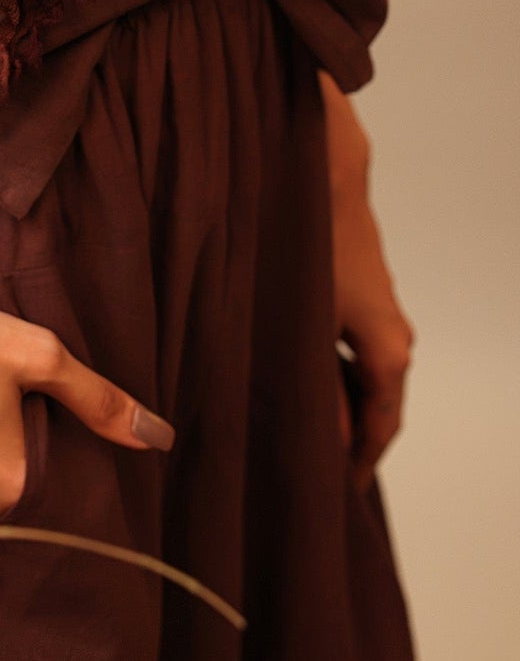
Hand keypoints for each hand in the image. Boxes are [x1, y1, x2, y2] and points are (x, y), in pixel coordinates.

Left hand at [319, 72, 416, 493]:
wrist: (319, 166)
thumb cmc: (305, 245)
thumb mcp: (302, 332)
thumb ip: (309, 393)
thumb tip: (318, 445)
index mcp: (388, 349)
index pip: (382, 424)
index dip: (358, 463)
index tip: (335, 494)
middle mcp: (387, 329)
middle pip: (368, 398)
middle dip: (338, 432)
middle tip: (298, 464)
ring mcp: (369, 303)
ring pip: (349, 365)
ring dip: (323, 393)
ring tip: (278, 420)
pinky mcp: (346, 282)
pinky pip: (337, 337)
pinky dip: (315, 359)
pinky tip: (272, 360)